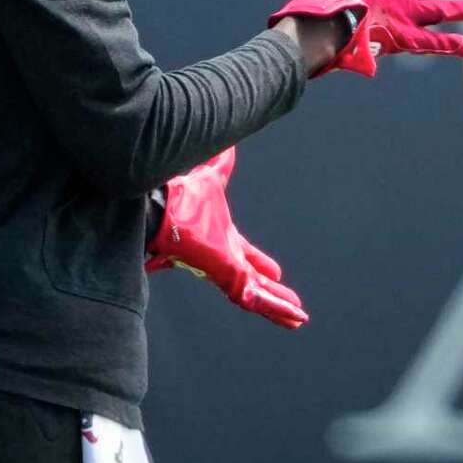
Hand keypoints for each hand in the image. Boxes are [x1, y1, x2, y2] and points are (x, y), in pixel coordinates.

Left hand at [147, 148, 307, 329]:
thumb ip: (220, 164)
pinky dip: (275, 309)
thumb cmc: (183, 199)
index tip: (276, 271)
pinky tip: (294, 317)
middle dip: (275, 294)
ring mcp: (227, 272)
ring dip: (279, 307)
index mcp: (223, 241)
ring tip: (299, 319)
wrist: (163, 211)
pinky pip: (256, 300)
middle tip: (293, 305)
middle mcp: (226, 260)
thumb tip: (227, 143)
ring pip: (258, 296)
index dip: (262, 264)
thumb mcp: (212, 179)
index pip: (247, 257)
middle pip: (256, 282)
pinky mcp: (229, 280)